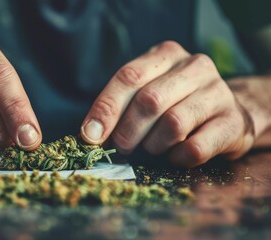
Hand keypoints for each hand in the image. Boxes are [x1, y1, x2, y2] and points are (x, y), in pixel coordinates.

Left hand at [81, 41, 254, 166]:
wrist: (226, 113)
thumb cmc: (176, 103)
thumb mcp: (147, 91)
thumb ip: (120, 106)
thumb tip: (91, 133)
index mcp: (166, 55)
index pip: (129, 77)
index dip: (106, 108)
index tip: (90, 135)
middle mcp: (195, 67)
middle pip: (149, 101)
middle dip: (127, 131)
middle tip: (122, 147)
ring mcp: (219, 92)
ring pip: (173, 124)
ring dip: (153, 145)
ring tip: (152, 147)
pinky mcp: (234, 122)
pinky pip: (195, 148)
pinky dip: (177, 158)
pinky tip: (175, 155)